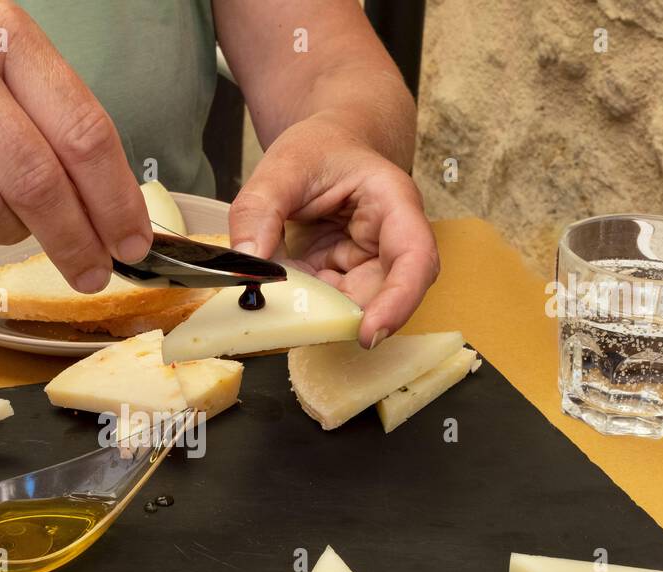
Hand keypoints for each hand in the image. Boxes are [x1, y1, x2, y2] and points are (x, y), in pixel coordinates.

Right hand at [0, 0, 150, 291]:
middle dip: (75, 241)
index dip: (115, 200)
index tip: (133, 243)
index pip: (81, 130)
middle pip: (35, 180)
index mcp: (2, 31)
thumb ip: (45, 105)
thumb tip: (105, 197)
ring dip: (9, 236)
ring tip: (15, 230)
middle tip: (91, 273)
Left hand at [228, 112, 439, 346]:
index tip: (369, 334)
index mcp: (393, 204)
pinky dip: (299, 303)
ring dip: (315, 311)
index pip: (415, 259)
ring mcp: (367, 263)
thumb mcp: (283, 166)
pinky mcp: (343, 276)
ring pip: (350, 305)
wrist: (325, 145)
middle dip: (341, 315)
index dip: (399, 302)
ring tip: (278, 301)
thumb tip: (247, 261)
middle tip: (295, 324)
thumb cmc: (320, 147)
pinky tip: (276, 292)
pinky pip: (325, 301)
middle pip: (384, 295)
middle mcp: (389, 241)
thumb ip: (260, 209)